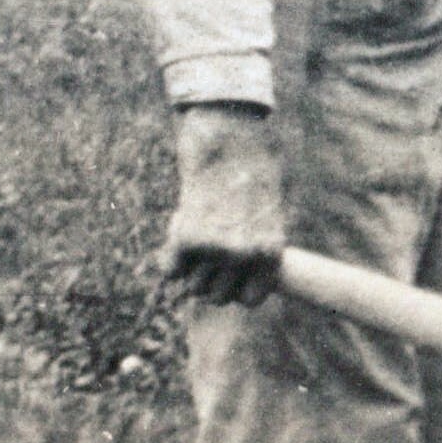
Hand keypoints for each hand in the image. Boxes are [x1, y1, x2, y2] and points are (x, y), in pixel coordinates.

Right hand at [167, 102, 286, 305]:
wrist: (229, 142)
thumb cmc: (251, 176)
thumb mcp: (269, 216)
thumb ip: (257, 253)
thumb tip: (238, 294)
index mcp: (270, 252)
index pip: (250, 300)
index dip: (236, 289)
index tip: (229, 275)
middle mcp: (244, 256)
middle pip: (217, 298)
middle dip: (210, 280)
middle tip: (208, 255)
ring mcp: (215, 249)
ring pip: (192, 288)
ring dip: (191, 268)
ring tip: (199, 238)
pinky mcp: (186, 239)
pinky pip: (171, 271)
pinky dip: (171, 256)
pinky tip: (182, 230)